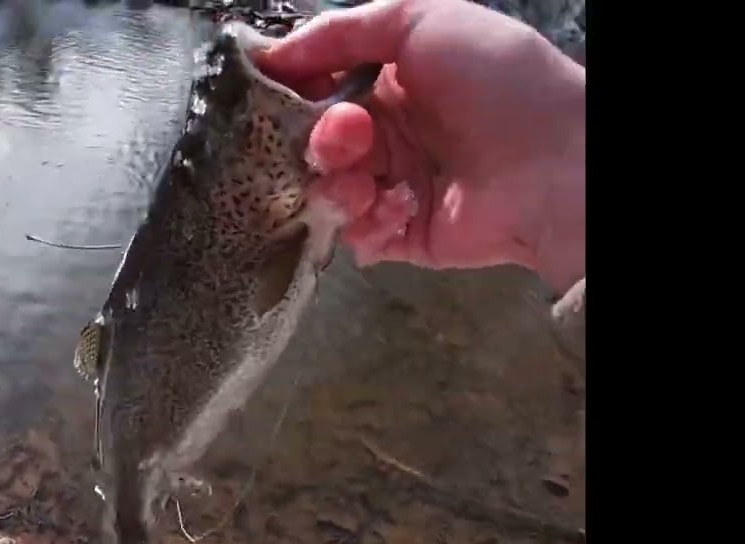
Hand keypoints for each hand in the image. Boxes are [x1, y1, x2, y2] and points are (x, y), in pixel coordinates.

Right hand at [259, 0, 584, 290]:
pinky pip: (355, 234)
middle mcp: (389, 133)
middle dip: (321, 138)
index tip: (273, 93)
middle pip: (315, 142)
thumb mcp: (425, 21)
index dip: (293, 90)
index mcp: (391, 82)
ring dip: (338, 183)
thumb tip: (274, 53)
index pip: (318, 87)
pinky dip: (367, 221)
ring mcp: (393, 186)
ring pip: (327, 190)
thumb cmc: (500, 82)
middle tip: (347, 136)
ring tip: (368, 182)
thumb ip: (344, 29)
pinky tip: (397, 208)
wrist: (557, 165)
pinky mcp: (401, 235)